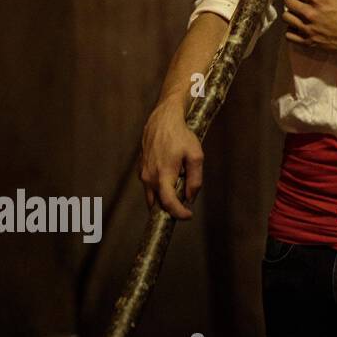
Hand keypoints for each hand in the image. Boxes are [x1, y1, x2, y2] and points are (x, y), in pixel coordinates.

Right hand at [139, 97, 202, 218]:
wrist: (162, 120)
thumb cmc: (181, 136)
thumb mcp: (195, 156)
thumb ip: (195, 179)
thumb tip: (190, 197)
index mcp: (164, 175)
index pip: (168, 203)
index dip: (178, 213)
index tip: (188, 216)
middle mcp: (149, 177)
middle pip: (159, 203)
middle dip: (171, 208)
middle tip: (185, 206)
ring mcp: (143, 174)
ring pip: (152, 196)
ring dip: (164, 199)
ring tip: (178, 192)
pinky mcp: (141, 170)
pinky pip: (150, 187)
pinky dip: (160, 189)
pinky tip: (171, 179)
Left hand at [284, 0, 336, 57]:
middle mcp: (310, 13)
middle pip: (288, 2)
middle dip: (294, 0)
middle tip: (301, 3)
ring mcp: (308, 29)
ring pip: (286, 18)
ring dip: (291, 14)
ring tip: (300, 15)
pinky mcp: (308, 42)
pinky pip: (288, 35)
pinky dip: (292, 30)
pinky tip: (300, 28)